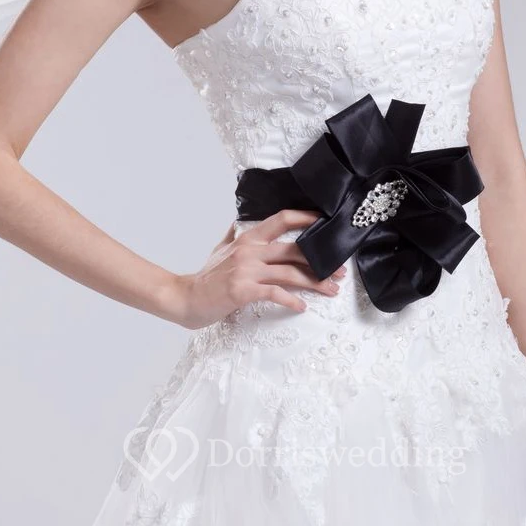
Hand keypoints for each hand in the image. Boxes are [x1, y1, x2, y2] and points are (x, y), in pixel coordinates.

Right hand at [172, 209, 346, 330]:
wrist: (186, 298)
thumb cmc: (206, 276)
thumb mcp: (220, 249)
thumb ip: (233, 235)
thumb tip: (238, 221)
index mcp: (248, 238)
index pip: (281, 220)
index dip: (305, 218)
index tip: (326, 222)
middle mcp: (250, 250)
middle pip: (294, 250)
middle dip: (321, 261)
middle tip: (340, 272)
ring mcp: (246, 270)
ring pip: (290, 273)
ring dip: (315, 283)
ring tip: (331, 291)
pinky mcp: (243, 291)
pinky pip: (275, 293)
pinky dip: (292, 300)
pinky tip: (302, 307)